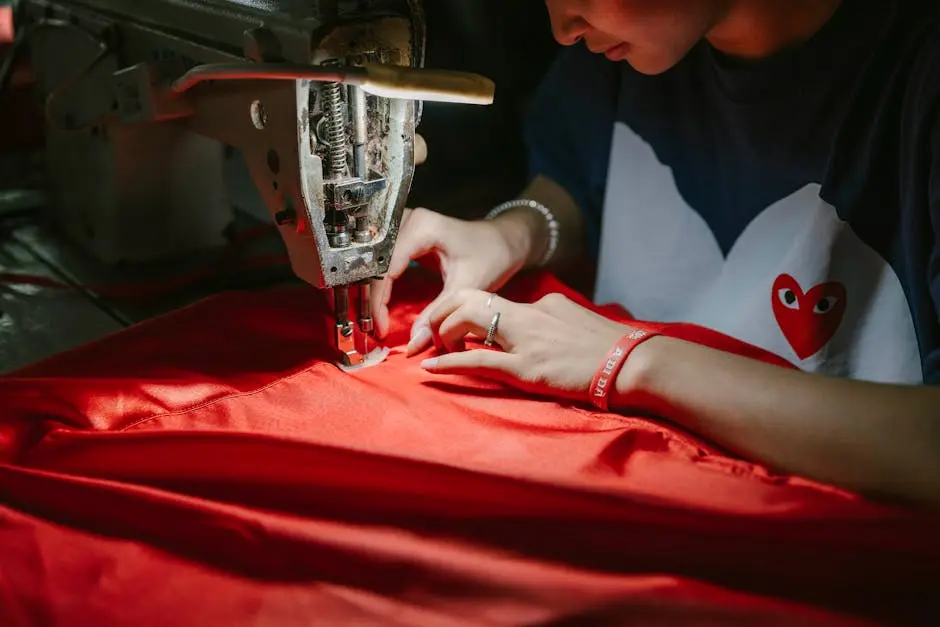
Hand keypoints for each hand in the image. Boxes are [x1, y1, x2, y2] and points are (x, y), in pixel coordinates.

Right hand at [370, 208, 536, 352]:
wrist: (502, 241)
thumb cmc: (491, 256)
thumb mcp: (465, 286)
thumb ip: (437, 314)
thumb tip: (413, 344)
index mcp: (423, 227)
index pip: (387, 267)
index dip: (379, 301)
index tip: (380, 328)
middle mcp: (408, 220)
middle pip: (374, 262)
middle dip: (368, 296)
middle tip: (368, 326)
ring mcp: (404, 224)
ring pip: (373, 259)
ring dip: (368, 289)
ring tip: (367, 317)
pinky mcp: (404, 233)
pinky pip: (381, 258)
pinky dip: (377, 281)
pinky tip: (375, 303)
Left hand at [419, 288, 644, 402]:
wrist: (632, 362)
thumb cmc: (613, 348)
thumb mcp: (578, 323)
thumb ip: (553, 322)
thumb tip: (536, 332)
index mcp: (543, 304)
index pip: (494, 300)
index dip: (464, 307)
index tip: (453, 322)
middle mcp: (530, 315)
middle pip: (472, 300)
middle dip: (444, 314)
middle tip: (434, 334)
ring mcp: (526, 342)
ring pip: (469, 324)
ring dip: (443, 334)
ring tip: (431, 349)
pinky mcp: (526, 368)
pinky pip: (477, 362)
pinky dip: (450, 362)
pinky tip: (431, 366)